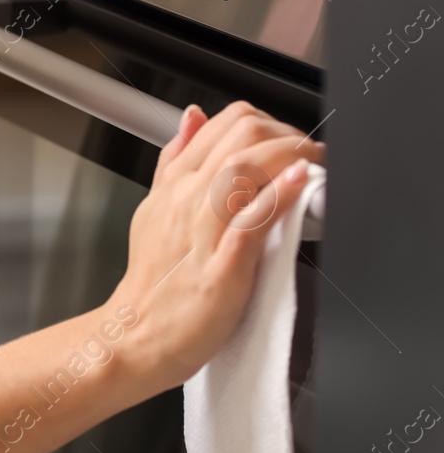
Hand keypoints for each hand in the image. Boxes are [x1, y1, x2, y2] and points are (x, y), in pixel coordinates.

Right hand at [109, 100, 325, 395]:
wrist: (135, 336)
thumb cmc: (152, 282)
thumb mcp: (155, 207)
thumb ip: (174, 160)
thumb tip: (193, 116)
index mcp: (175, 182)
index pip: (223, 123)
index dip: (268, 122)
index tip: (291, 142)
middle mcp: (186, 199)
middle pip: (241, 134)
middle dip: (289, 135)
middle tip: (312, 155)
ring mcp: (202, 231)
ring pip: (245, 167)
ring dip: (292, 156)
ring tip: (316, 166)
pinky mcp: (222, 268)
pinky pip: (251, 221)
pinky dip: (278, 196)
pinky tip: (298, 185)